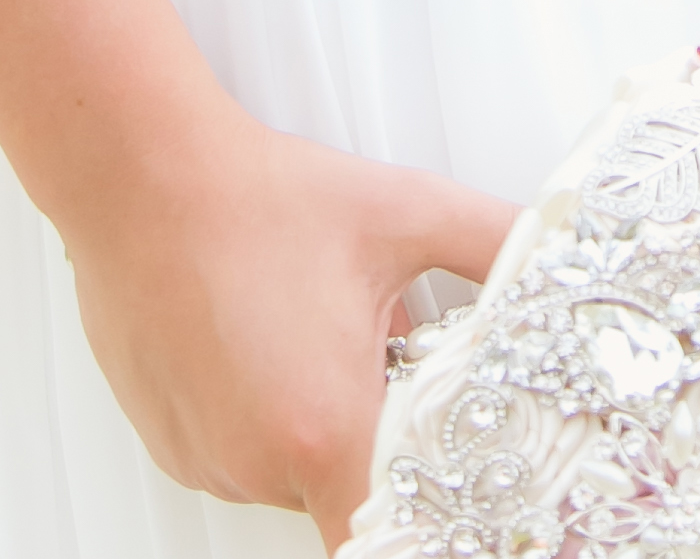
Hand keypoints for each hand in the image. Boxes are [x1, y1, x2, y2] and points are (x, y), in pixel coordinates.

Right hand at [66, 99, 517, 543]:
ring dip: (320, 424)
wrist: (142, 176)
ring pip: (293, 474)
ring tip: (315, 330)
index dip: (426, 518)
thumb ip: (495, 242)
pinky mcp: (174, 446)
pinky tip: (266, 338)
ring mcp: (210, 461)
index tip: (445, 486)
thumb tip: (556, 253)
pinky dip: (266, 418)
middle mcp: (260, 465)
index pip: (389, 536)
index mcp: (327, 429)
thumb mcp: (402, 212)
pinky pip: (240, 457)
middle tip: (382, 359)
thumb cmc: (261, 197)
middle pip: (348, 493)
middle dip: (376, 436)